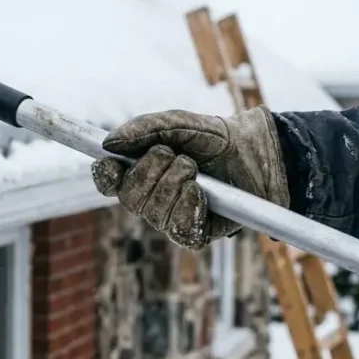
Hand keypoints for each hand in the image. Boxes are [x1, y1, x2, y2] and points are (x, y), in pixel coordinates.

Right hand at [90, 105, 290, 249]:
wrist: (252, 152)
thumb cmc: (211, 138)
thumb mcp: (177, 123)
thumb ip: (143, 128)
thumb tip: (108, 143)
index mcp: (139, 172)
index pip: (109, 182)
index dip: (105, 176)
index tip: (112, 163)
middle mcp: (150, 200)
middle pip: (130, 198)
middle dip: (151, 172)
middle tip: (177, 156)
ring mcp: (171, 219)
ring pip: (154, 213)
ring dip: (175, 184)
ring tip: (196, 170)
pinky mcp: (194, 234)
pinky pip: (179, 229)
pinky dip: (189, 206)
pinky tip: (201, 193)